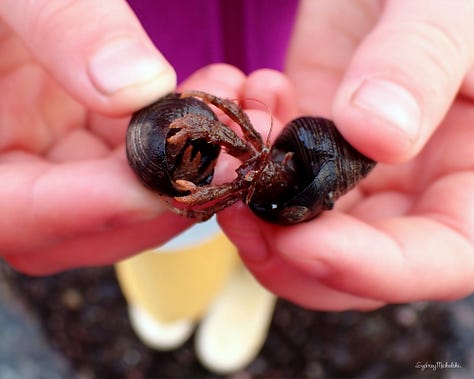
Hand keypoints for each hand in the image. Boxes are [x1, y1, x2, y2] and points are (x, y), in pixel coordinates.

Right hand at [0, 1, 240, 274]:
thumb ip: (64, 25)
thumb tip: (139, 86)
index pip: (20, 213)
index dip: (96, 209)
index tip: (172, 187)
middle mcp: (10, 165)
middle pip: (85, 227)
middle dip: (169, 199)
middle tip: (234, 157)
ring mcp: (53, 153)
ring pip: (126, 197)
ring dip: (194, 170)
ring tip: (245, 114)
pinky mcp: (86, 134)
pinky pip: (141, 158)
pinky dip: (185, 141)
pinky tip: (218, 96)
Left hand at [219, 0, 473, 309]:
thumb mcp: (451, 7)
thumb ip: (421, 64)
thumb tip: (375, 135)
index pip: (438, 259)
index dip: (369, 268)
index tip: (300, 242)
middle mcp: (419, 187)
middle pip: (356, 264)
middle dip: (288, 250)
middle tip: (240, 207)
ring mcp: (361, 171)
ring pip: (306, 230)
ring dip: (258, 204)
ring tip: (238, 143)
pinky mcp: (316, 145)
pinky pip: (277, 177)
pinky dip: (250, 154)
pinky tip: (249, 96)